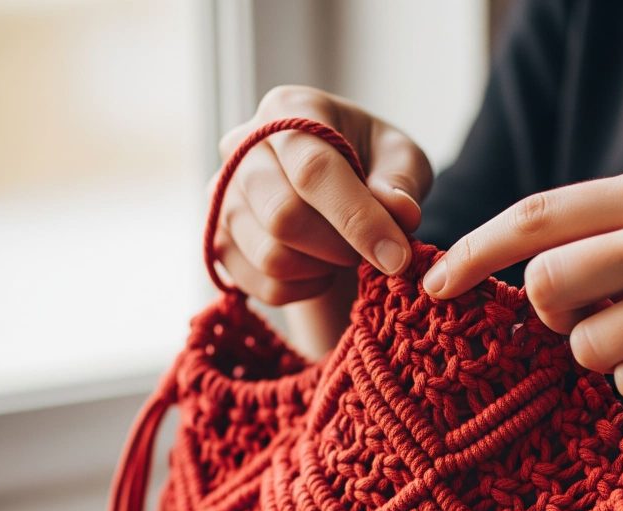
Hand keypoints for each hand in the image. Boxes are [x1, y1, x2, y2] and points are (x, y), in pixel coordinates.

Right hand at [211, 86, 432, 305]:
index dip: (358, 220)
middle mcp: (242, 146)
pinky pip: (264, 286)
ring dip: (323, 270)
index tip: (397, 257)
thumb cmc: (371, 165)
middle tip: (370, 250)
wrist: (335, 187)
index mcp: (288, 109)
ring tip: (344, 253)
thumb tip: (401, 212)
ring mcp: (223, 195)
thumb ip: (403, 181)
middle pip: (283, 217)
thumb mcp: (402, 159)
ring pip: (271, 258)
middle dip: (340, 248)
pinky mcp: (219, 239)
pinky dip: (305, 289)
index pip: (313, 170)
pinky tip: (321, 269)